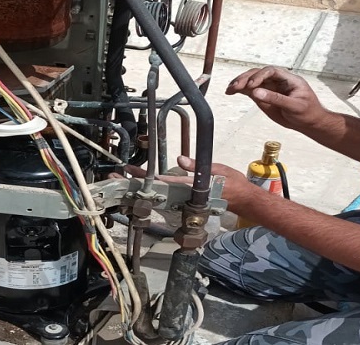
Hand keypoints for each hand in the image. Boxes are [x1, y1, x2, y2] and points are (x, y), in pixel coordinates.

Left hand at [125, 155, 259, 213]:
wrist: (243, 200)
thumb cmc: (232, 183)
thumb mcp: (218, 170)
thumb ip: (198, 165)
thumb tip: (180, 160)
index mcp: (190, 187)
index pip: (163, 182)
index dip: (146, 177)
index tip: (130, 171)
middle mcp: (184, 196)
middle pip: (155, 189)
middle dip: (136, 183)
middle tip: (116, 176)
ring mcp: (184, 199)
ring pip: (158, 193)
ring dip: (141, 186)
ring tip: (122, 179)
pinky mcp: (186, 200)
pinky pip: (166, 195)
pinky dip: (153, 188)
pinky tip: (142, 183)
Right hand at [226, 66, 336, 133]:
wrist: (310, 122)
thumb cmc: (308, 112)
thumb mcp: (295, 106)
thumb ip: (276, 99)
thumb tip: (257, 92)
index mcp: (288, 79)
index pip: (271, 72)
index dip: (259, 76)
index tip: (251, 85)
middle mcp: (277, 81)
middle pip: (258, 74)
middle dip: (245, 78)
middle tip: (236, 86)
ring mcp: (269, 87)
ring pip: (251, 80)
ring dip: (240, 83)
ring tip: (230, 89)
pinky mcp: (263, 96)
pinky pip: (250, 90)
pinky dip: (240, 90)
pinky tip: (231, 91)